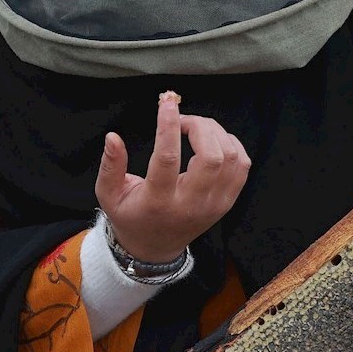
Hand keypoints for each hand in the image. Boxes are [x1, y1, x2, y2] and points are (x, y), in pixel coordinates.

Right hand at [95, 91, 251, 262]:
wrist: (155, 248)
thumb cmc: (130, 216)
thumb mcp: (109, 195)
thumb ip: (110, 166)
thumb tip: (112, 136)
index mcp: (159, 202)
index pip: (167, 159)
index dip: (168, 127)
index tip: (166, 103)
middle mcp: (191, 204)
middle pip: (211, 157)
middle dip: (199, 127)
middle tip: (182, 119)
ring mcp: (213, 205)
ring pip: (231, 159)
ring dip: (215, 132)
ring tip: (195, 127)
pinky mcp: (226, 203)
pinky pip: (242, 166)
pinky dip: (232, 144)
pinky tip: (213, 139)